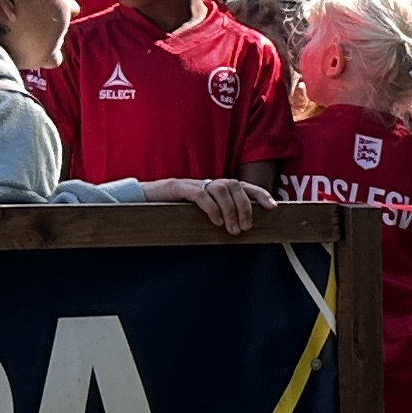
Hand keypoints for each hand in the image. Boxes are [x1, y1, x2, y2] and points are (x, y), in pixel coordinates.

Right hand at [151, 177, 266, 234]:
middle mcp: (204, 182)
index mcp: (212, 188)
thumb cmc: (170, 210)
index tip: (273, 207)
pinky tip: (216, 221)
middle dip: (245, 207)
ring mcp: (191, 183)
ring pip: (220, 188)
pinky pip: (200, 194)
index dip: (259, 193)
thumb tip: (239, 230)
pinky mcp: (176, 188)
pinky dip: (212, 208)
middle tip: (246, 228)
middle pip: (234, 185)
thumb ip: (217, 217)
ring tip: (233, 229)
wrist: (138, 200)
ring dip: (231, 210)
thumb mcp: (197, 215)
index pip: (241, 185)